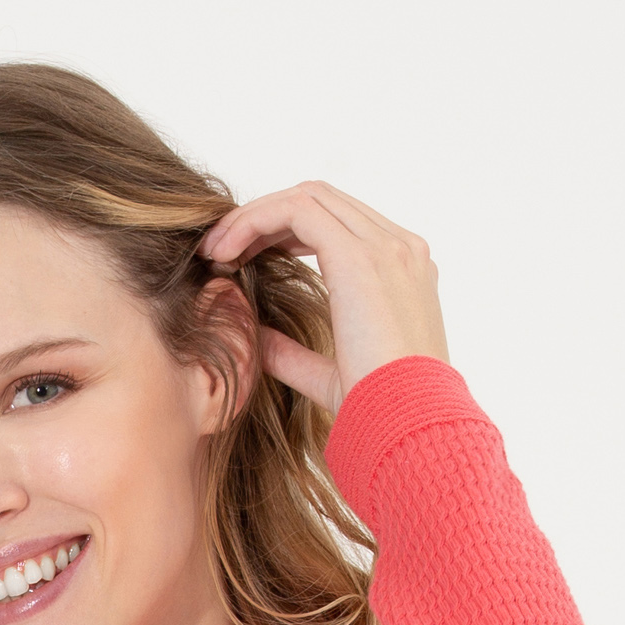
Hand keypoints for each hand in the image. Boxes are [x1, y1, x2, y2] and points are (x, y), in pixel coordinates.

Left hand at [198, 183, 448, 416]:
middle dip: (265, 218)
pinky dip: (254, 222)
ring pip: (307, 197)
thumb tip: (255, 340)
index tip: (243, 261)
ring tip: (216, 251)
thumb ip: (293, 353)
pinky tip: (225, 252)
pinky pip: (297, 211)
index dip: (284, 233)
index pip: (338, 225)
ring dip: (254, 217)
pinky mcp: (361, 256)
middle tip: (220, 251)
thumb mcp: (328, 377)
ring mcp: (386, 246)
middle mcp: (399, 249)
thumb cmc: (377, 414)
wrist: (408, 427)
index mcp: (401, 272)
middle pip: (322, 202)